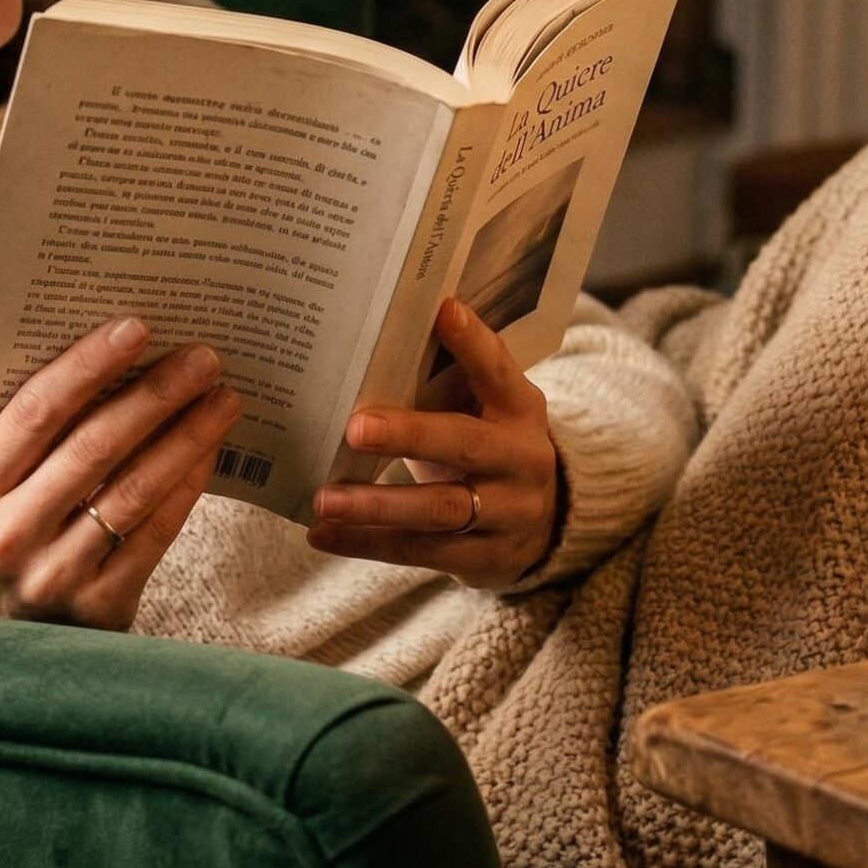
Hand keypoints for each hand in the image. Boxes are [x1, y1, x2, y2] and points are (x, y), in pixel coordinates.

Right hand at [0, 317, 239, 628]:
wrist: (0, 644)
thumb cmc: (6, 538)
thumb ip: (29, 436)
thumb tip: (113, 357)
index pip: (34, 412)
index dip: (87, 365)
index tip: (136, 327)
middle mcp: (7, 535)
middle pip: (94, 447)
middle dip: (156, 394)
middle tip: (203, 357)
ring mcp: (54, 575)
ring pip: (134, 490)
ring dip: (187, 436)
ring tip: (223, 398)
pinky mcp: (100, 606)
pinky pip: (155, 533)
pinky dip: (188, 485)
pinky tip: (211, 451)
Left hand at [306, 298, 560, 588]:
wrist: (544, 523)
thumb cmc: (488, 446)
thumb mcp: (485, 410)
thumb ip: (448, 381)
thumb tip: (374, 341)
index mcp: (519, 409)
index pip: (498, 370)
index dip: (473, 343)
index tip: (443, 310)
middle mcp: (521, 459)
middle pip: (465, 444)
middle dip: (409, 436)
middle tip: (355, 428)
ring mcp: (507, 513)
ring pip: (440, 510)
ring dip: (377, 505)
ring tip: (325, 499)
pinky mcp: (484, 557)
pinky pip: (420, 551)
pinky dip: (368, 543)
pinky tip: (323, 534)